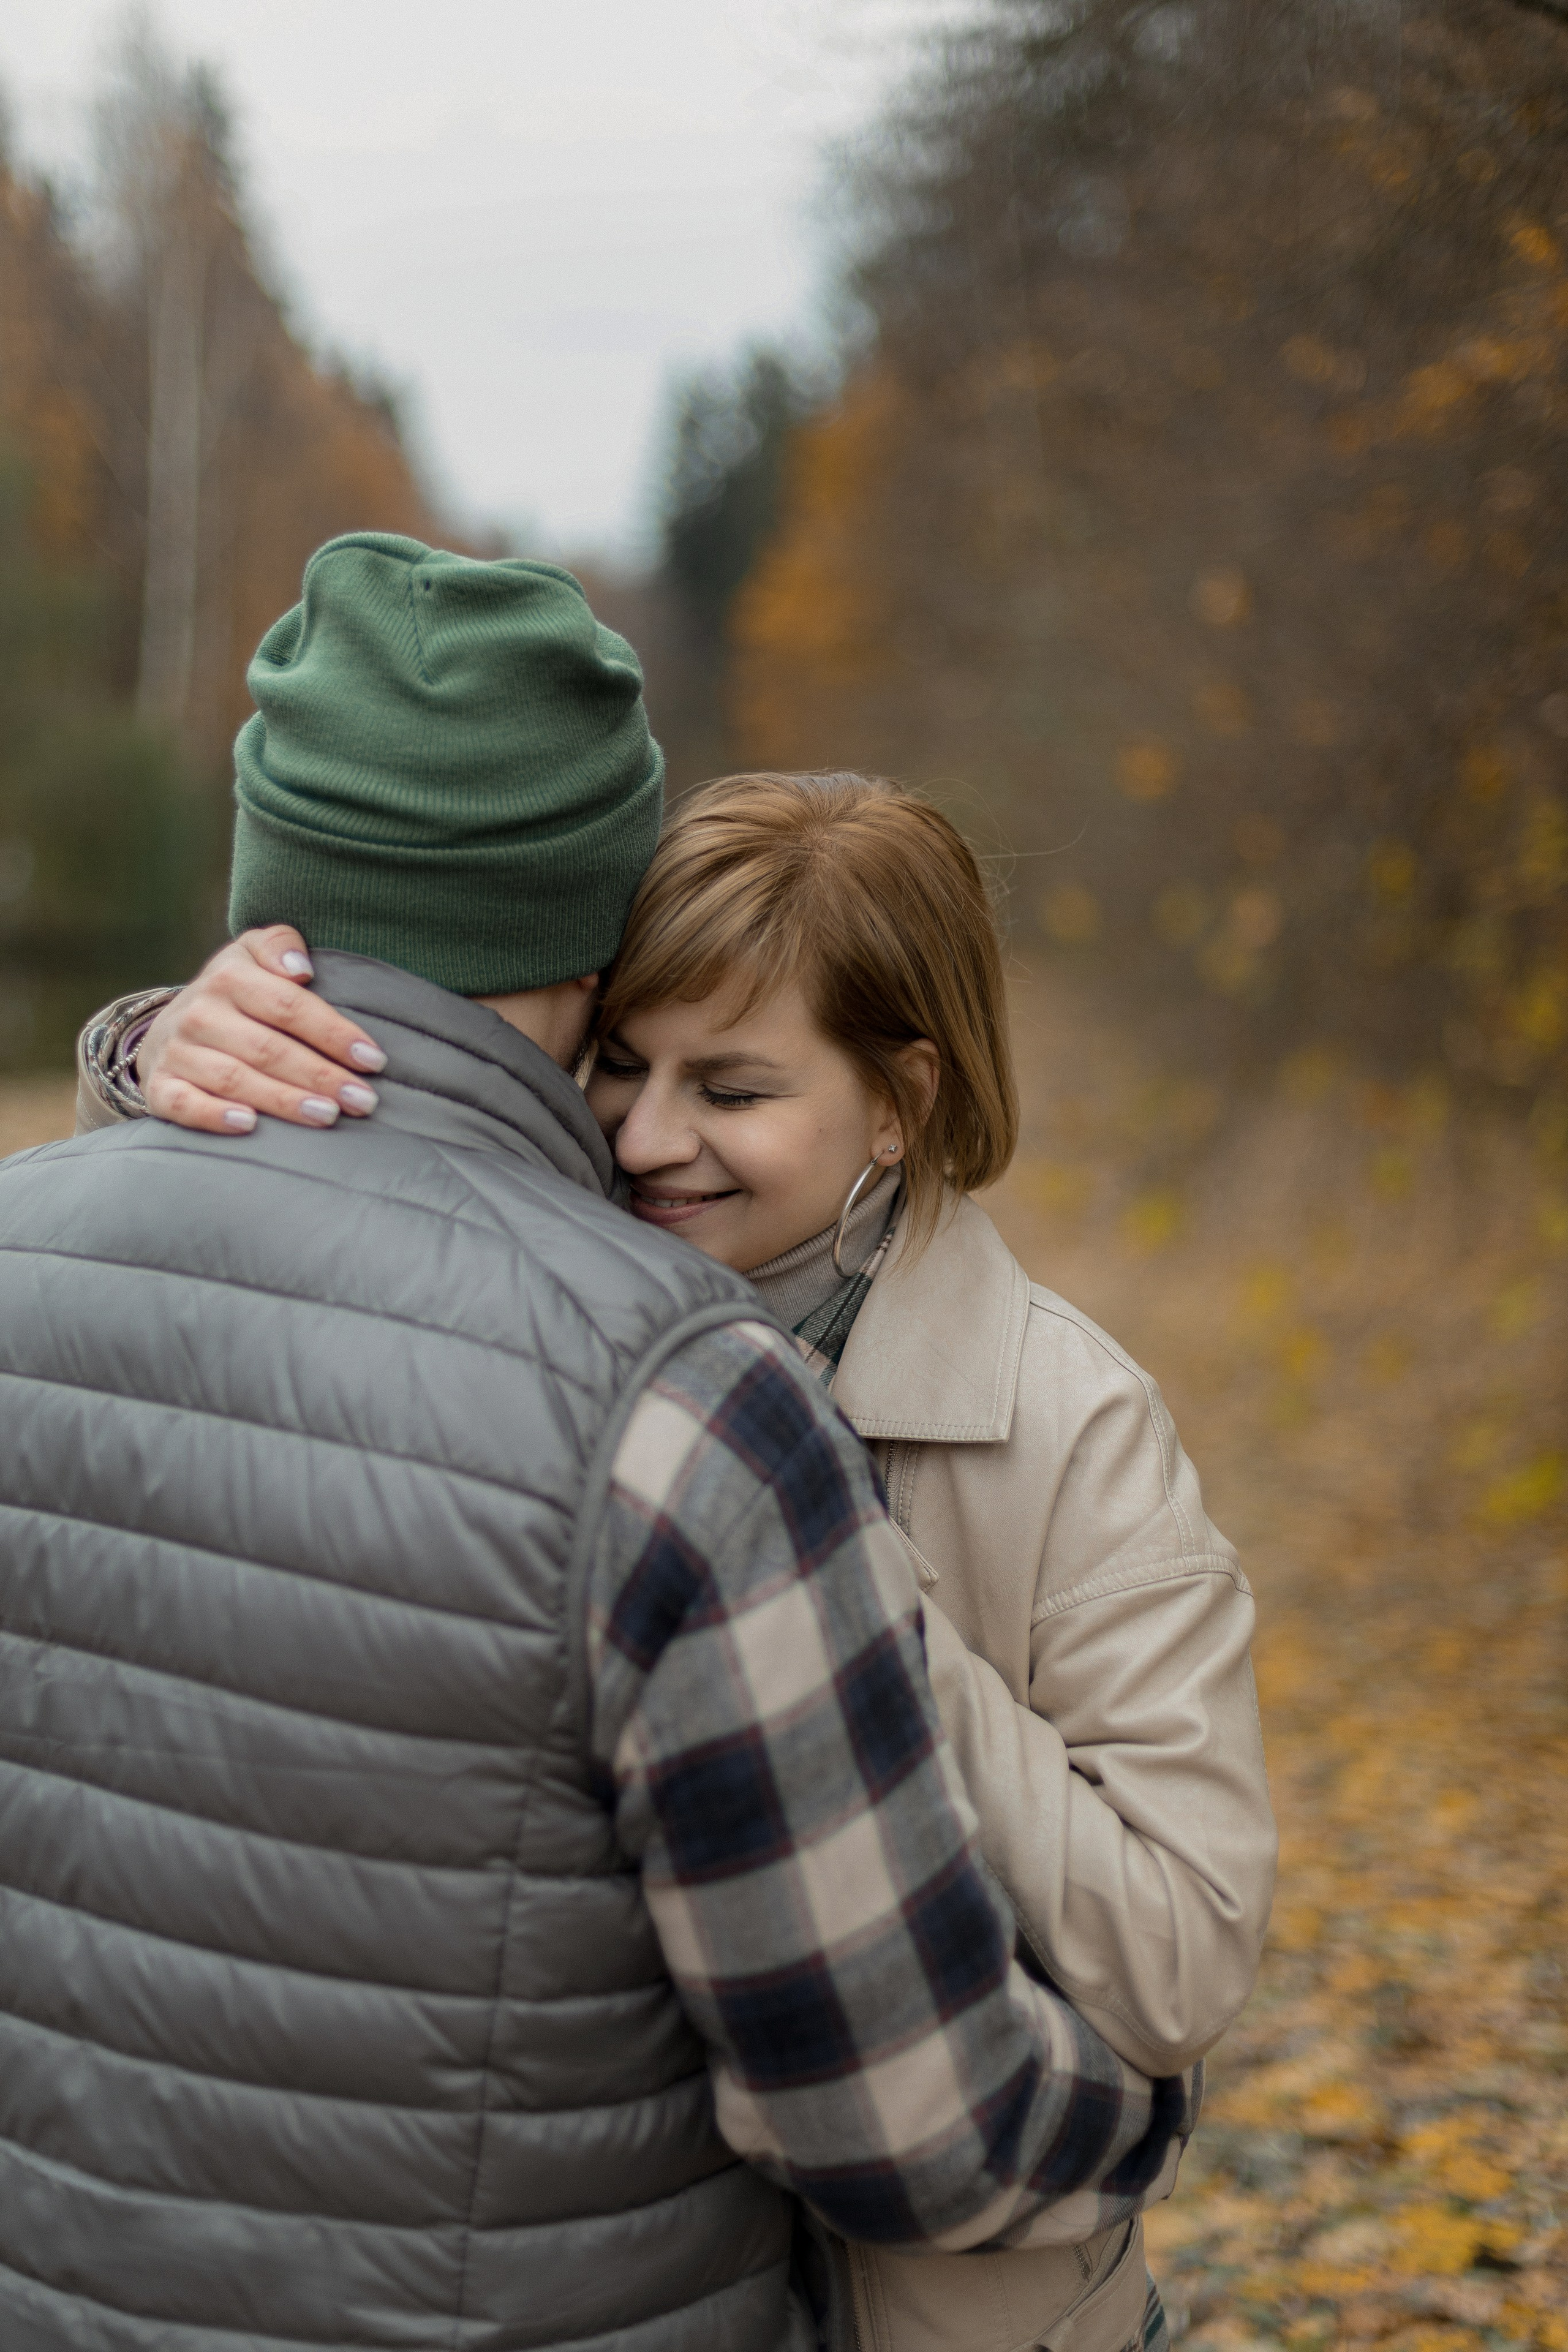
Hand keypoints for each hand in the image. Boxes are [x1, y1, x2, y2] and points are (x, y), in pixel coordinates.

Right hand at [137, 928, 386, 1134]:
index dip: (334, 1034)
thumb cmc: (234, 993)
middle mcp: (200, 1013)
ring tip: (328, 1116)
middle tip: (363, 1101)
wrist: (168, 1025)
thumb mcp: (252, 954)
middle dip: (320, 1076)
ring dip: (283, 1100)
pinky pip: (184, 1104)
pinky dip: (214, 1116)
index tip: (373, 1060)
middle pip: (268, 1048)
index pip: (289, 1006)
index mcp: (228, 977)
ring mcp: (178, 1051)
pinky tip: (250, 1126)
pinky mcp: (160, 1086)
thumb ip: (279, 944)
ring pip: (234, 1079)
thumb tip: (301, 967)